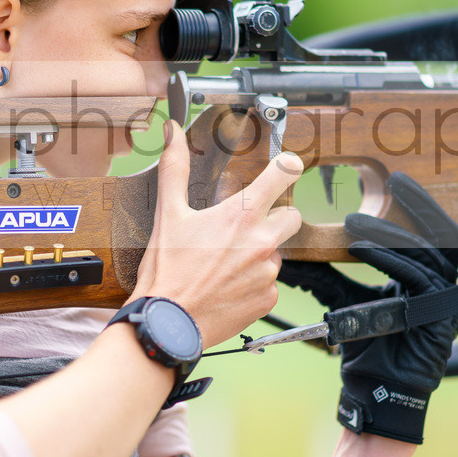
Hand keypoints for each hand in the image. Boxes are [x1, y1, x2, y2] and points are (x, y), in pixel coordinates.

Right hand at [131, 120, 303, 347]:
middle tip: (245, 225)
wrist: (169, 323)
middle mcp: (261, 242)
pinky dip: (253, 282)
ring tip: (224, 263)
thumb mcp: (168, 213)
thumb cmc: (167, 270)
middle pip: (290, 216)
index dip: (287, 166)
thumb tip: (173, 134)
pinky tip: (228, 285)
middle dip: (274, 216)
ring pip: (275, 253)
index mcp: (240, 216)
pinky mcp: (268, 298)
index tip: (287, 166)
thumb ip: (175, 168)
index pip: (282, 176)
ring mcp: (267, 272)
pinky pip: (269, 282)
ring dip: (258, 253)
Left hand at [333, 173, 457, 443]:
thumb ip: (324, 275)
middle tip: (396, 181)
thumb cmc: (364, 346)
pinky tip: (361, 247)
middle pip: (439, 234)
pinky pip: (416, 278)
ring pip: (425, 252)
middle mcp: (436, 285)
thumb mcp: (341, 301)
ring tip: (355, 219)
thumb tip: (288, 255)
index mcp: (420, 277)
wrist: (374, 390)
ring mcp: (442, 300)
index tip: (395, 181)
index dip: (415, 205)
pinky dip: (388, 259)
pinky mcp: (439, 315)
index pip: (426, 232)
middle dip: (419, 204)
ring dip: (391, 232)